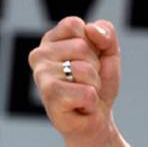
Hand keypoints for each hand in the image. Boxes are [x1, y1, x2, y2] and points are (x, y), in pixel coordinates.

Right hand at [28, 16, 119, 142]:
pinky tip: (80, 107)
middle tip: (87, 83)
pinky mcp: (50, 96)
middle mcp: (40, 55)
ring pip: (84, 70)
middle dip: (95, 68)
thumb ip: (106, 34)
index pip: (76, 25)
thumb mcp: (108, 55)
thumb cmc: (97, 87)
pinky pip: (86, 92)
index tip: (88, 62)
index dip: (93, 46)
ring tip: (84, 94)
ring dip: (93, 85)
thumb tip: (91, 29)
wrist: (97, 121)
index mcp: (51, 41)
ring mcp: (41, 76)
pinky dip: (91, 102)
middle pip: (82, 47)